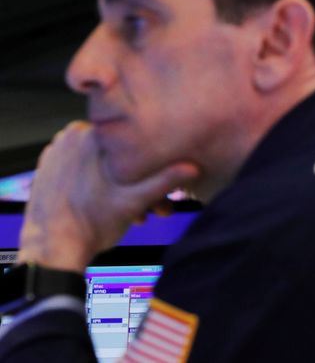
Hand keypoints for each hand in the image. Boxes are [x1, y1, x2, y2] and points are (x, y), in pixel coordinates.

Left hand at [18, 121, 199, 272]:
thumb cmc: (90, 224)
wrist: (51, 250)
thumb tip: (193, 168)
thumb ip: (164, 181)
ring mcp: (57, 153)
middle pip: (119, 155)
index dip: (151, 164)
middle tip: (152, 207)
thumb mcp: (135, 201)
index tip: (160, 186)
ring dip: (122, 184)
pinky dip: (100, 183)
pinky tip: (111, 205)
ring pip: (103, 163)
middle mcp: (70, 137)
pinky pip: (84, 170)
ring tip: (134, 212)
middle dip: (138, 180)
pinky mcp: (49, 169)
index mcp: (90, 135)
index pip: (132, 140)